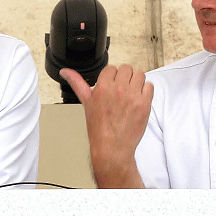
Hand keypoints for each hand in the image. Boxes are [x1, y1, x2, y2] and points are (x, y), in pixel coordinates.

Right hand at [60, 64, 153, 187]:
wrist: (112, 147)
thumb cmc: (99, 128)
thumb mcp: (86, 102)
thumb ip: (77, 83)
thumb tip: (65, 72)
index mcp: (103, 87)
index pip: (111, 68)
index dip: (112, 77)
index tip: (111, 87)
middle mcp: (118, 89)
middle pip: (127, 68)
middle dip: (124, 78)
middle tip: (122, 90)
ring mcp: (133, 96)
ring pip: (139, 74)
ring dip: (136, 82)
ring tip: (131, 94)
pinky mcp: (145, 104)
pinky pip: (150, 86)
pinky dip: (146, 91)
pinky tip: (138, 99)